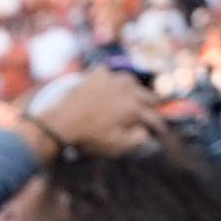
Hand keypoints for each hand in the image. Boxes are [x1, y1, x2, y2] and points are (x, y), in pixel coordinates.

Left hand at [24, 69, 168, 158]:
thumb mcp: (117, 146)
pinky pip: (110, 74)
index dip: (159, 128)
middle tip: (151, 115)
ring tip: (133, 98)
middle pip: (149, 96)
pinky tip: (110, 87)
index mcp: (134, 108)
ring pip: (132, 81)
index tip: (160, 133)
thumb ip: (138, 140)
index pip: (155, 118)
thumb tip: (148, 133)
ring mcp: (112, 79)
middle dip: (152, 108)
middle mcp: (127, 89)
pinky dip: (112, 81)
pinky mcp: (96, 74)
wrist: (61, 123)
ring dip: (135, 90)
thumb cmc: (90, 138)